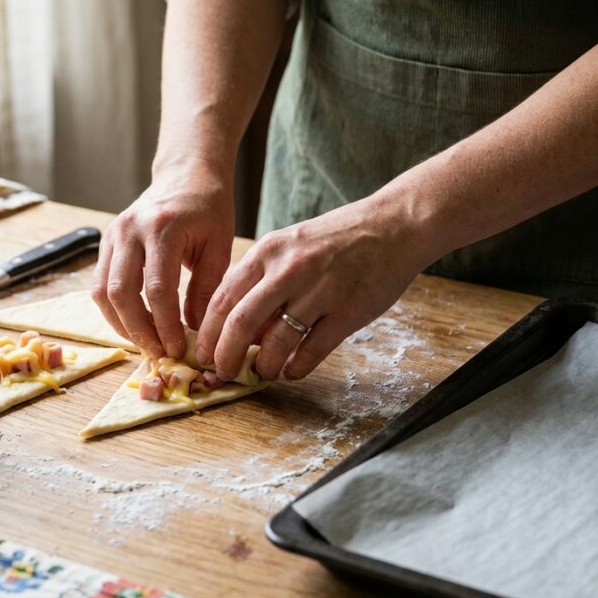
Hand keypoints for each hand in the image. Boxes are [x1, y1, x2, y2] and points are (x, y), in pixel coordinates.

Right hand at [92, 163, 234, 357]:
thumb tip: (195, 332)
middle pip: (121, 292)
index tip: (177, 348)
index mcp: (163, 228)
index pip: (157, 289)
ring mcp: (113, 234)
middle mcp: (130, 230)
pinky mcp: (106, 241)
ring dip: (121, 323)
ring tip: (145, 342)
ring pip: (102, 291)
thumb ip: (207, 289)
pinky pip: (100, 283)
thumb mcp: (218, 247)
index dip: (165, 325)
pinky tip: (135, 323)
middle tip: (158, 351)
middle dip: (138, 330)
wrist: (186, 175)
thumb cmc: (208, 210)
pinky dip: (114, 309)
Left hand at [195, 196, 433, 380]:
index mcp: (267, 252)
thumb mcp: (290, 246)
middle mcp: (288, 270)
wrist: (394, 225)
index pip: (221, 299)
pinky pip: (312, 351)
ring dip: (263, 366)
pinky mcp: (347, 311)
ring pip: (275, 343)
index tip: (202, 353)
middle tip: (223, 372)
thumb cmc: (337, 239)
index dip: (207, 333)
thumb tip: (238, 328)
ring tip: (262, 373)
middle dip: (224, 357)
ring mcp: (319, 291)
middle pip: (239, 324)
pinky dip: (296, 368)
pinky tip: (291, 371)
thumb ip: (263, 281)